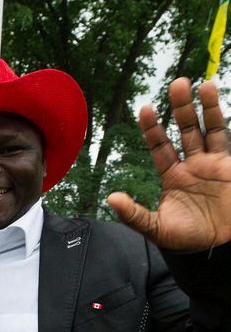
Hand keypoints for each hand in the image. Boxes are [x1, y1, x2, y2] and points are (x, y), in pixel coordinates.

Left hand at [108, 78, 230, 251]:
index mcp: (173, 176)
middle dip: (180, 108)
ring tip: (202, 84)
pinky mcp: (230, 167)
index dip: (153, 128)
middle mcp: (193, 166)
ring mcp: (214, 164)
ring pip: (209, 129)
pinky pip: (225, 138)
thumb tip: (111, 198)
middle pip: (185, 130)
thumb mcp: (155, 228)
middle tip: (176, 84)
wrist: (219, 248)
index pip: (160, 146)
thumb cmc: (187, 240)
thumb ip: (134, 214)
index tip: (145, 108)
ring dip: (205, 107)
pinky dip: (221, 120)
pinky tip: (217, 102)